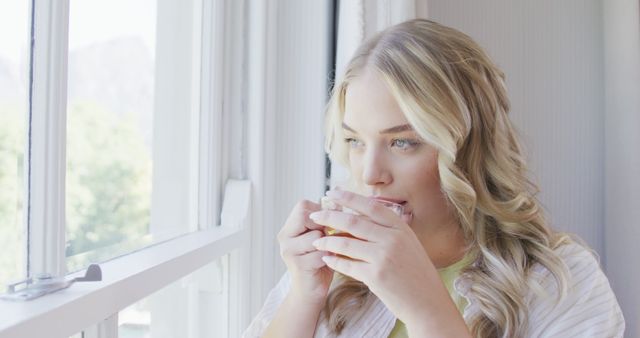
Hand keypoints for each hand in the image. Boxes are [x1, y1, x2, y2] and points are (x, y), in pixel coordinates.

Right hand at [277, 200, 332, 301]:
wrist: (310, 291)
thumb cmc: (320, 261)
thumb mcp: (323, 235)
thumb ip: (327, 218)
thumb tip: (339, 194)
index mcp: (289, 227)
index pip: (303, 206)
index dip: (319, 213)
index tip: (325, 227)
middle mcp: (284, 237)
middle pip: (305, 216)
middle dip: (321, 228)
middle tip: (325, 240)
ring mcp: (288, 251)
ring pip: (315, 236)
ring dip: (327, 245)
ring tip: (325, 254)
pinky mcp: (297, 265)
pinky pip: (320, 253)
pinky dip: (328, 258)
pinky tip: (324, 264)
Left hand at [309, 190, 468, 335]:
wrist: (428, 302)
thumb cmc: (416, 273)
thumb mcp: (407, 244)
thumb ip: (386, 230)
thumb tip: (357, 218)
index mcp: (400, 227)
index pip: (370, 205)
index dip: (348, 197)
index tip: (331, 192)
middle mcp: (392, 238)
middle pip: (353, 221)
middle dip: (329, 216)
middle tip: (314, 216)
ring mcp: (384, 257)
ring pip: (345, 242)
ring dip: (327, 241)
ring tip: (316, 241)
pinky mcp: (375, 276)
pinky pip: (347, 264)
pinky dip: (334, 261)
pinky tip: (326, 259)